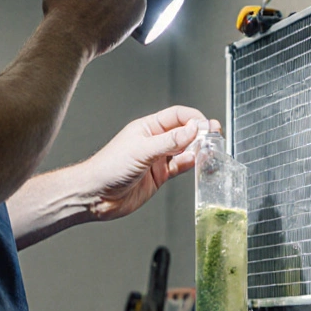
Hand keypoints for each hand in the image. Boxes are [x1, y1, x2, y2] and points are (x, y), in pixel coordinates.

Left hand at [79, 106, 220, 221]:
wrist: (96, 195)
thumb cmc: (109, 167)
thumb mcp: (142, 150)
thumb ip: (169, 141)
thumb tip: (193, 128)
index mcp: (148, 127)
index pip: (177, 115)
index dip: (194, 118)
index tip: (207, 125)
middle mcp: (155, 141)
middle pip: (184, 132)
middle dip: (200, 132)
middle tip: (215, 136)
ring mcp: (158, 158)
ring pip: (185, 149)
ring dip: (198, 149)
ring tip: (210, 150)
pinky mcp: (160, 175)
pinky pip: (181, 166)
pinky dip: (191, 164)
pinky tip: (197, 162)